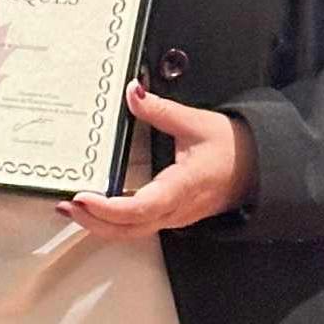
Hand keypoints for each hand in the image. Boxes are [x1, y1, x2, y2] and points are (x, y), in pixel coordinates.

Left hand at [55, 80, 256, 239]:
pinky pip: (140, 225)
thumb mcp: (196, 122)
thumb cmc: (231, 148)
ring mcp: (174, 216)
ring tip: (72, 210)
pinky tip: (97, 211)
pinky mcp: (172, 213)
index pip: (141, 207)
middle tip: (65, 205)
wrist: (258, 168)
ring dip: (102, 225)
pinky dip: (114, 222)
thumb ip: (161, 109)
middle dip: (95, 222)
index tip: (84, 197)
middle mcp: (176, 210)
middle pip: (131, 228)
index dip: (109, 208)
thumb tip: (134, 92)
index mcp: (182, 188)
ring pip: (134, 231)